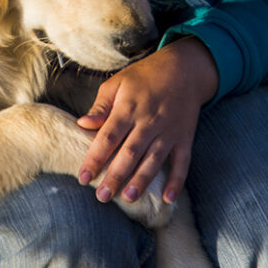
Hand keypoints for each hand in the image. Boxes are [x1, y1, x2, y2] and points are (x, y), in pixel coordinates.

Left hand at [75, 37, 217, 205]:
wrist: (184, 69)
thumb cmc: (144, 77)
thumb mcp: (117, 83)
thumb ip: (100, 106)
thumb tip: (82, 124)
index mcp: (128, 108)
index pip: (108, 137)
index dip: (95, 158)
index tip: (83, 177)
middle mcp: (148, 122)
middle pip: (129, 153)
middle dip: (115, 176)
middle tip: (102, 197)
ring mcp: (168, 131)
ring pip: (154, 160)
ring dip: (142, 180)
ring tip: (128, 198)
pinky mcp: (184, 137)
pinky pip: (182, 162)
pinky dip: (177, 181)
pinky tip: (168, 199)